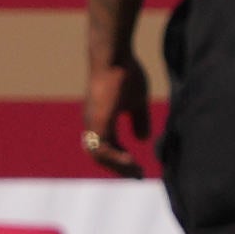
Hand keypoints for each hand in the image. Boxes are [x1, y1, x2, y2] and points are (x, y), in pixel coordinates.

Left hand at [87, 42, 157, 176]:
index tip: (136, 169)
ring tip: (135, 172)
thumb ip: (138, 119)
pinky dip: (115, 158)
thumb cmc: (125, 74)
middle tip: (136, 176)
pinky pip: (102, 146)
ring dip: (117, 166)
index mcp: (100, 120)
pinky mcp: (99, 119)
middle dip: (117, 167)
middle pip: (98, 154)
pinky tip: (130, 161)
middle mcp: (93, 122)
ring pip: (98, 153)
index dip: (118, 160)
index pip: (104, 147)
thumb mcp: (137, 101)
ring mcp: (94, 121)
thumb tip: (142, 138)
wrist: (114, 57)